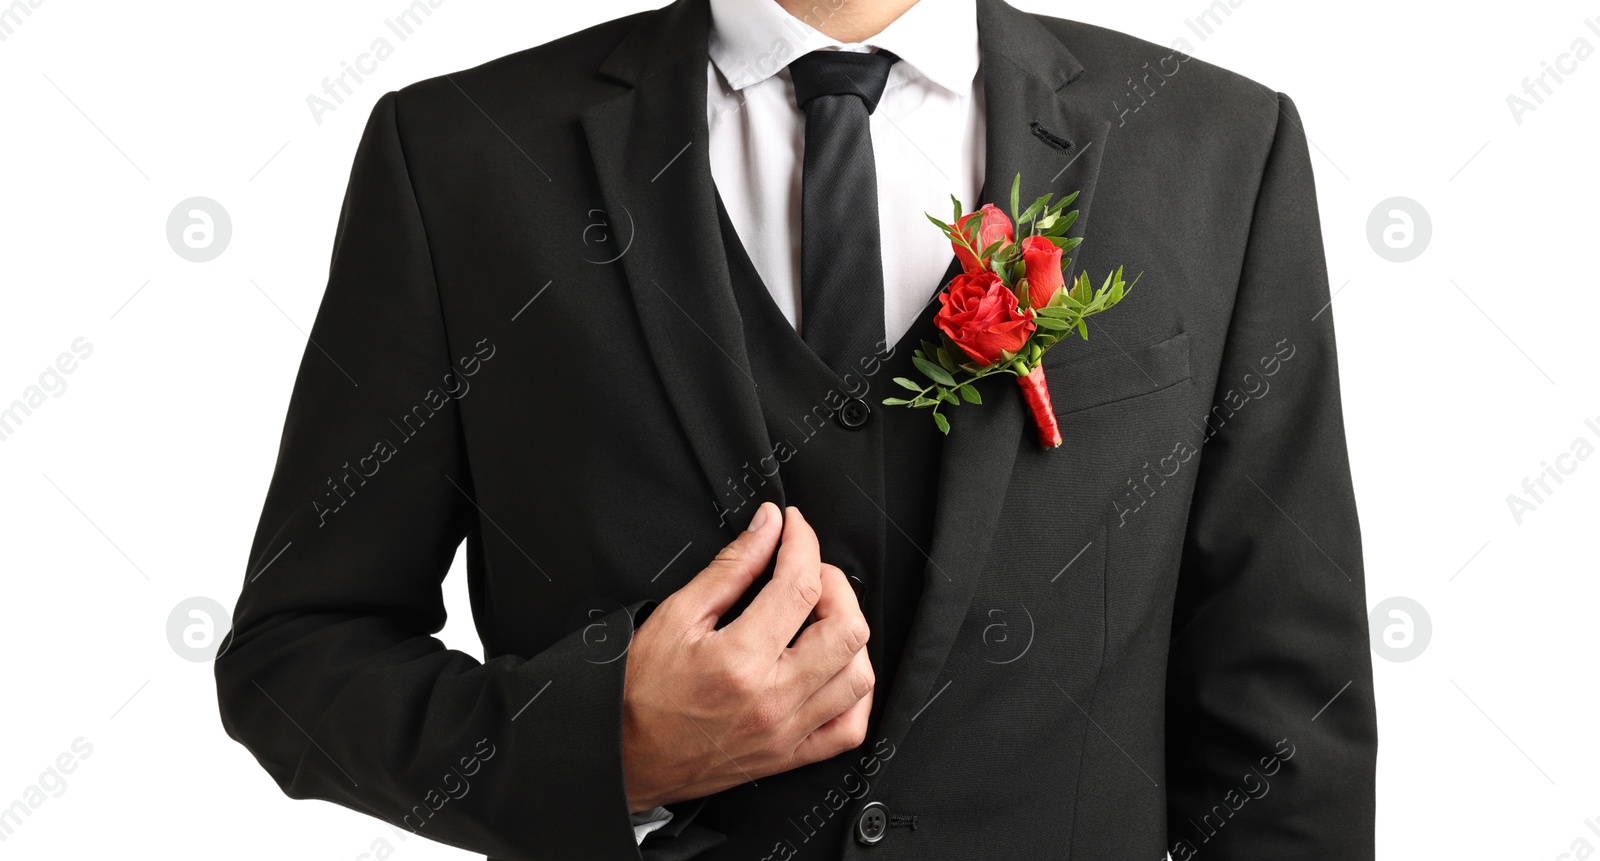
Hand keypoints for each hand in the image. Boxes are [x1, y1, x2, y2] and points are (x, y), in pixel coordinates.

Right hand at [620, 503, 873, 812]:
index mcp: (739, 660)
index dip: (803, 542)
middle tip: (808, 571)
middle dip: (835, 584)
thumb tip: (767, 527)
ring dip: (850, 634)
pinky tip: (835, 669)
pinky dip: (856, 693)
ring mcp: (786, 731)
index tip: (793, 527)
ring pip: (858, 676)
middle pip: (846, 629)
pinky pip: (850, 728)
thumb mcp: (675, 616)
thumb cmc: (640, 692)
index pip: (800, 585)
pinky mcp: (789, 755)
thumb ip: (730, 568)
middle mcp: (772, 699)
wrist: (624, 756)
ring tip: (821, 617)